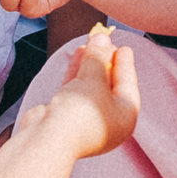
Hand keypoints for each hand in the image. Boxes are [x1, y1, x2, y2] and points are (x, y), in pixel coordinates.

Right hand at [21, 26, 138, 159]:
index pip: (128, 84)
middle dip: (105, 61)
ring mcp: (87, 120)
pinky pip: (76, 90)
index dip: (125, 63)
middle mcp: (108, 121)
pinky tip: (76, 55)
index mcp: (125, 117)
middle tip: (103, 40)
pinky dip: (76, 73)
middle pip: (109, 84)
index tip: (123, 46)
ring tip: (87, 43)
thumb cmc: (79, 113)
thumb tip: (102, 36)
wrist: (48, 140)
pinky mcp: (67, 117)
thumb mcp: (94, 79)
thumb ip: (98, 56)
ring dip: (89, 64)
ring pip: (91, 86)